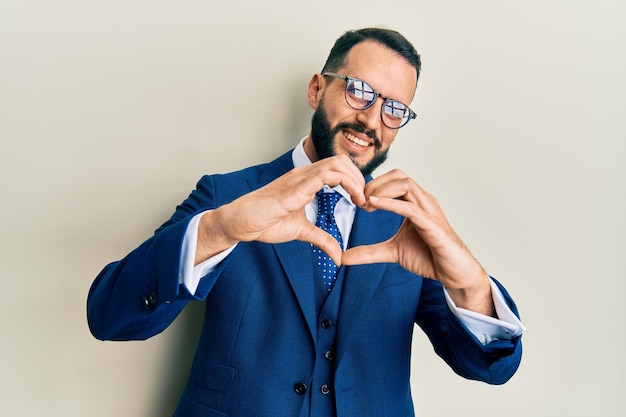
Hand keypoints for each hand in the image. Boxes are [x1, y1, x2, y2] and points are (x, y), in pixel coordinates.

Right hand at [196, 155, 365, 265]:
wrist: (240, 223)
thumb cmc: (264, 222)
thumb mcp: (300, 231)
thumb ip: (321, 239)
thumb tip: (338, 256)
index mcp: (306, 180)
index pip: (338, 167)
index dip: (355, 180)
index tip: (362, 201)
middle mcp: (304, 174)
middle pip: (342, 160)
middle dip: (359, 178)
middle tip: (365, 200)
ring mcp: (299, 178)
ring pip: (337, 163)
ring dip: (356, 180)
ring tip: (361, 200)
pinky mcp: (295, 188)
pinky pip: (326, 175)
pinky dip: (346, 184)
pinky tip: (352, 200)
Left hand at [341, 169, 493, 314]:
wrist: (453, 273)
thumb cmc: (429, 257)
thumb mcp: (392, 252)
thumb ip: (369, 252)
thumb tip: (343, 257)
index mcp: (415, 203)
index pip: (394, 180)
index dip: (374, 185)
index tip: (358, 200)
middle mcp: (423, 202)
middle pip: (399, 176)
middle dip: (376, 184)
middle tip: (359, 200)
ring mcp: (429, 211)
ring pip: (406, 185)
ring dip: (382, 190)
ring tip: (366, 203)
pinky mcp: (432, 225)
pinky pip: (411, 208)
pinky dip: (391, 203)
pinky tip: (374, 205)